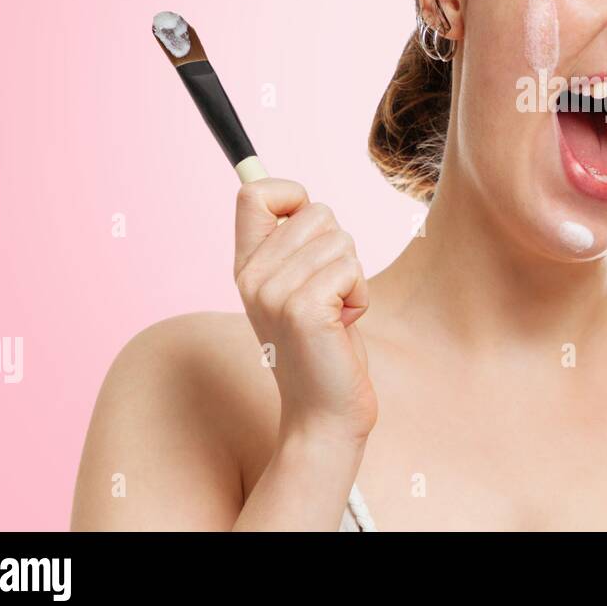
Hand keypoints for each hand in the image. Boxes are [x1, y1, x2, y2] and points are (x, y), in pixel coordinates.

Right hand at [233, 179, 377, 447]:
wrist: (323, 413)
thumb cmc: (323, 346)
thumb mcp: (298, 287)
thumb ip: (294, 245)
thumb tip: (300, 197)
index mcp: (246, 266)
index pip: (254, 192)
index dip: (293, 196)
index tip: (310, 234)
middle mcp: (251, 276)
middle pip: (317, 211)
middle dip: (340, 250)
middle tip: (329, 295)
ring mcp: (274, 293)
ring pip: (341, 240)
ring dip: (353, 277)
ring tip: (335, 314)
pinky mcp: (303, 309)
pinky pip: (351, 268)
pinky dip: (360, 295)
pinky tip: (343, 325)